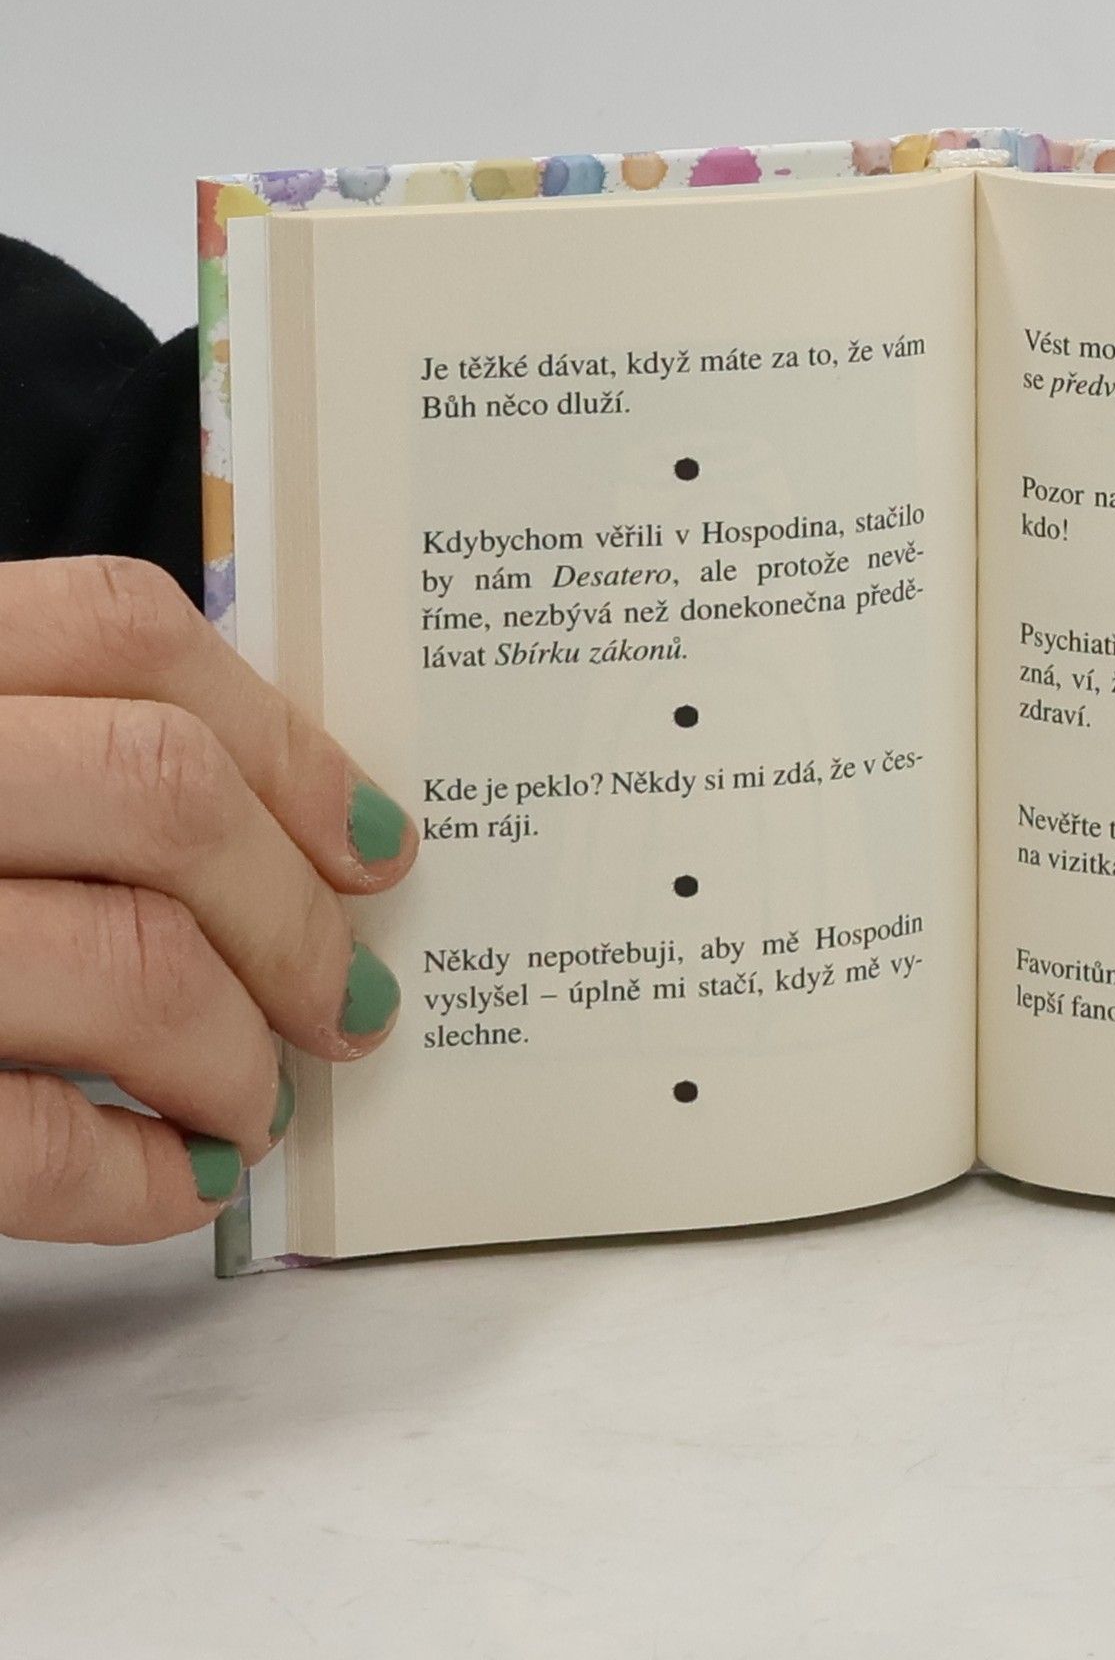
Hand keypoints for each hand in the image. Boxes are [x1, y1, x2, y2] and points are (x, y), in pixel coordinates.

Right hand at [0, 557, 416, 1242]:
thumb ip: (35, 741)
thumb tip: (291, 834)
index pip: (129, 634)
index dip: (286, 744)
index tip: (375, 843)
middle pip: (163, 797)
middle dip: (294, 919)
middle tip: (351, 1004)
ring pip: (125, 965)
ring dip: (237, 1056)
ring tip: (265, 1101)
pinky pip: (19, 1143)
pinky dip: (141, 1180)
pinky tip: (186, 1184)